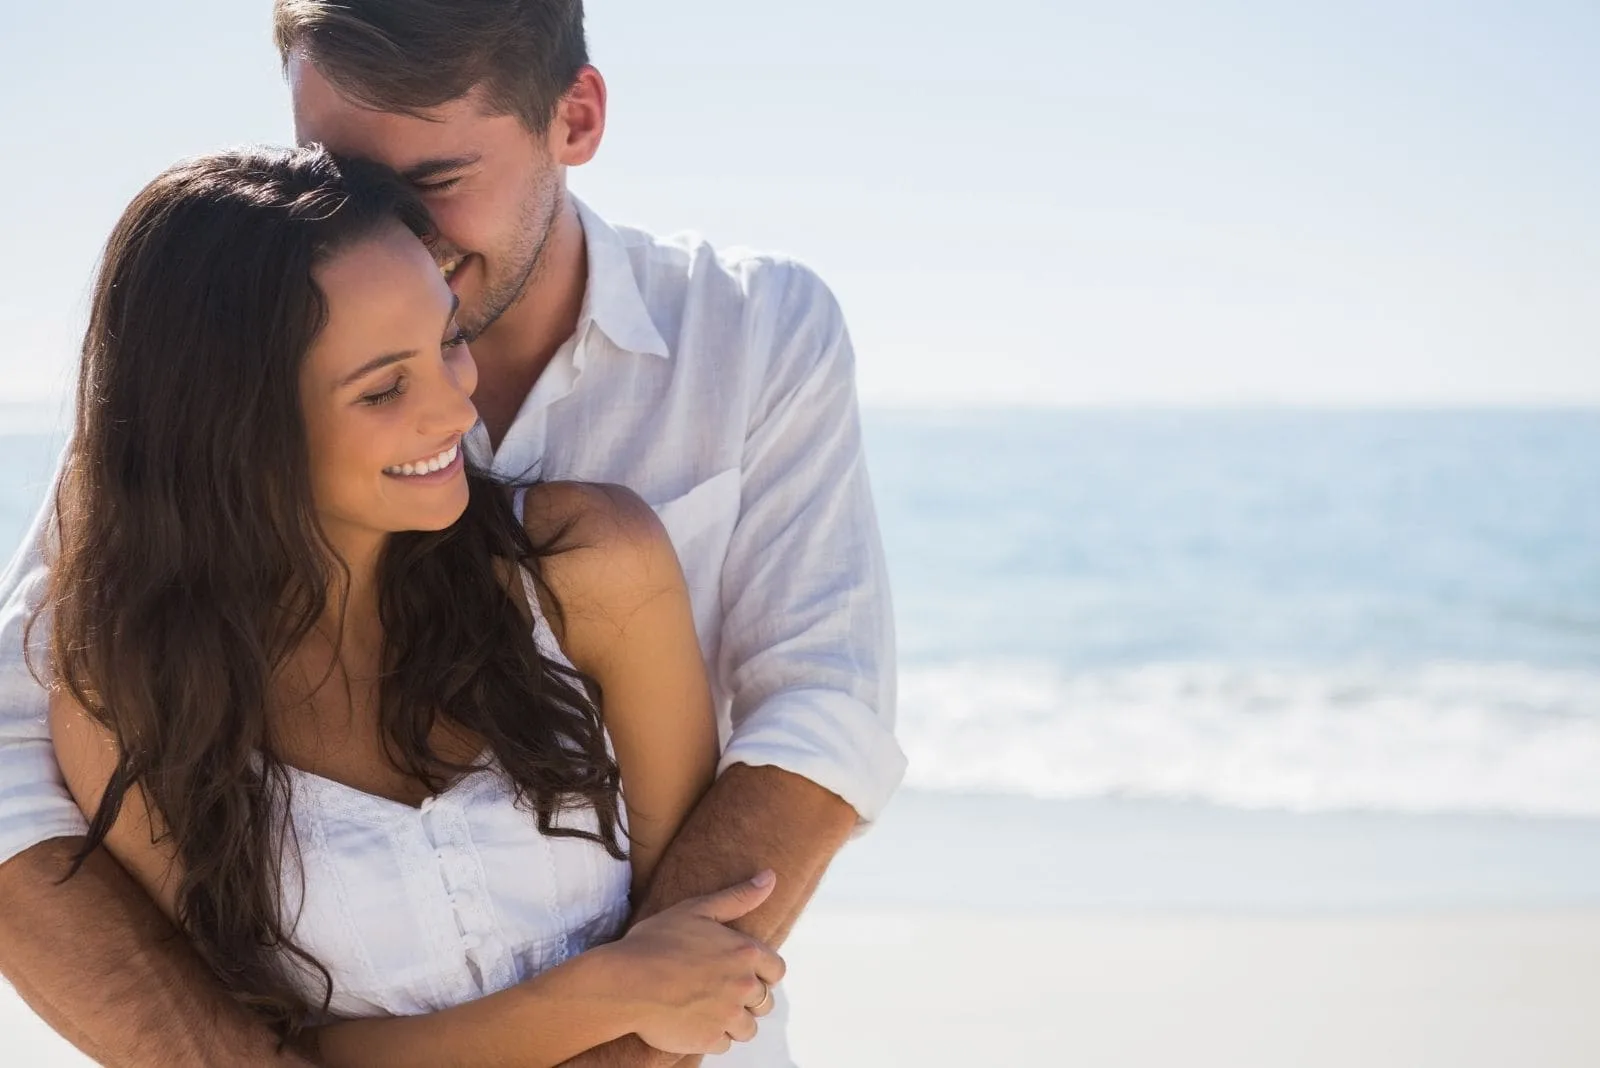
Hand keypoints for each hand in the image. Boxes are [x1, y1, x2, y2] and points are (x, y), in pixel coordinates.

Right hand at [608, 870, 785, 1055]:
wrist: (625, 981)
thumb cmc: (657, 941)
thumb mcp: (698, 909)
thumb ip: (738, 897)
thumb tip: (770, 877)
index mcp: (745, 952)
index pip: (777, 971)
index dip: (762, 972)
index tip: (740, 972)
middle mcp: (743, 985)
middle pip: (765, 1002)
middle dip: (748, 999)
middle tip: (719, 991)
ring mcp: (727, 1015)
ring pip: (747, 1028)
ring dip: (732, 1021)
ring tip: (707, 1009)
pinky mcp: (709, 1039)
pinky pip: (724, 1044)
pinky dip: (712, 1037)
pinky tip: (693, 1022)